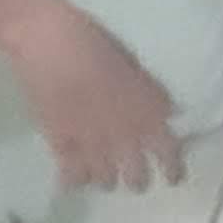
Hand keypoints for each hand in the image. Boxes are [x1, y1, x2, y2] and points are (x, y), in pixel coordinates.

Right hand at [0, 0, 183, 191]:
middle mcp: (122, 133)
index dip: (172, 169)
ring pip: (105, 181)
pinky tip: (75, 178)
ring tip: (104, 175)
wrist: (49, 42)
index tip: (173, 178)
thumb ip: (149, 95)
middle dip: (136, 179)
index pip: (167, 151)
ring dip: (107, 179)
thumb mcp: (133, 67)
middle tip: (134, 177)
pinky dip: (75, 179)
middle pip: (136, 176)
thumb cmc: (94, 41)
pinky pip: (72, 176)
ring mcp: (90, 142)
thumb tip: (165, 113)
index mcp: (144, 110)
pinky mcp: (60, 145)